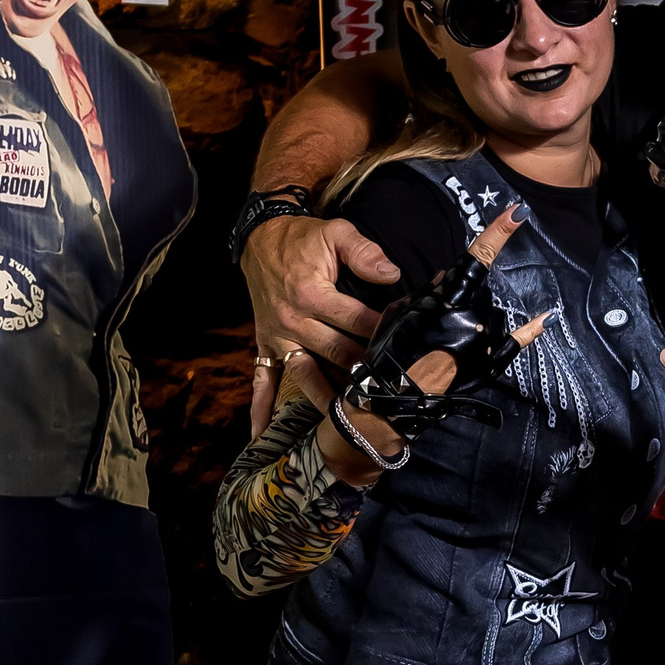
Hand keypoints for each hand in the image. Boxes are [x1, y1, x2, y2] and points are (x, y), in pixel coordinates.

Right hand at [243, 212, 401, 435]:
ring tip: (350, 422)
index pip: (357, 321)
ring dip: (327, 399)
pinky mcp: (266, 346)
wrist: (259, 240)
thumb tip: (391, 274)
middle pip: (336, 354)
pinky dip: (260, 408)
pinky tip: (262, 433)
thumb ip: (364, 252)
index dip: (383, 333)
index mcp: (311, 294)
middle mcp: (293, 321)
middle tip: (390, 393)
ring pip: (306, 375)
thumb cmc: (303, 239)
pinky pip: (261, 380)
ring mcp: (278, 338)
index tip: (405, 347)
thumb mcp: (335, 232)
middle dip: (365, 372)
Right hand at [339, 207, 543, 439]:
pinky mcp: (490, 364)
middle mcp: (473, 316)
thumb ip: (428, 291)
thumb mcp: (400, 311)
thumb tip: (447, 277)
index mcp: (448, 298)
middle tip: (438, 322)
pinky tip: (547, 317)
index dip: (498, 233)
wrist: (394, 397)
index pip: (477, 258)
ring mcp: (485, 341)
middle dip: (464, 300)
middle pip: (481, 294)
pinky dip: (532, 330)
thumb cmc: (390, 352)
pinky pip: (516, 342)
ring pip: (493, 315)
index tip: (518, 212)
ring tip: (449, 341)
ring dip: (477, 320)